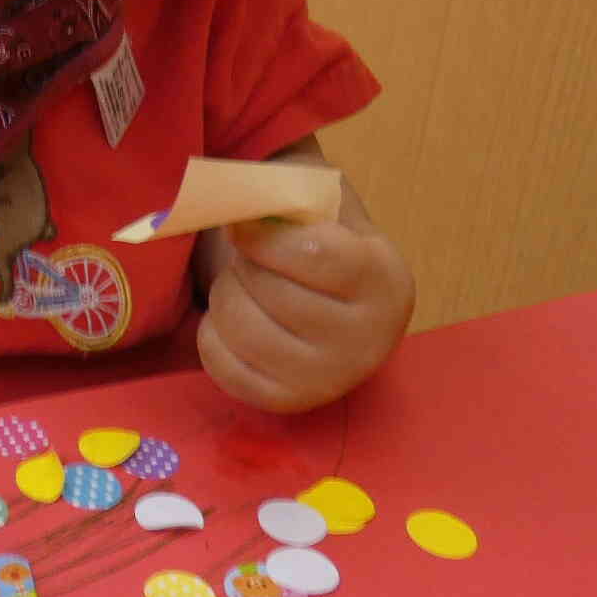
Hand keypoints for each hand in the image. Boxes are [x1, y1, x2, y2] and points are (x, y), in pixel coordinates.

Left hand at [195, 176, 413, 412]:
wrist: (335, 301)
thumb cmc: (321, 238)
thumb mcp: (318, 202)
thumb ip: (284, 194)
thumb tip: (231, 204)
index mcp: (384, 280)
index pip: (310, 253)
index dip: (263, 234)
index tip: (245, 226)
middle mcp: (368, 340)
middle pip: (271, 291)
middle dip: (245, 264)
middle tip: (251, 259)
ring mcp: (330, 380)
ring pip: (243, 328)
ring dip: (225, 294)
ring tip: (242, 285)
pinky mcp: (288, 402)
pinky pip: (222, 365)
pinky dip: (212, 333)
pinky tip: (232, 318)